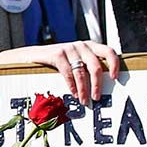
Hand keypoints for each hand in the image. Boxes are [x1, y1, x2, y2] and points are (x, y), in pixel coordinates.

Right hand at [0, 39, 121, 103]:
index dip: (114, 64)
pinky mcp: (57, 54)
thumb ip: (88, 67)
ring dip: (84, 89)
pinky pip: (68, 73)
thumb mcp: (76, 61)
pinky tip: (73, 93)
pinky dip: (72, 85)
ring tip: (84, 100)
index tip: (114, 78)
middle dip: (97, 84)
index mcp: (90, 46)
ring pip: (82, 72)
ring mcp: (69, 48)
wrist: (31, 56)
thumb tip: (103, 86)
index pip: (109, 51)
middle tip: (97, 98)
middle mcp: (82, 45)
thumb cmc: (57, 63)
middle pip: (96, 65)